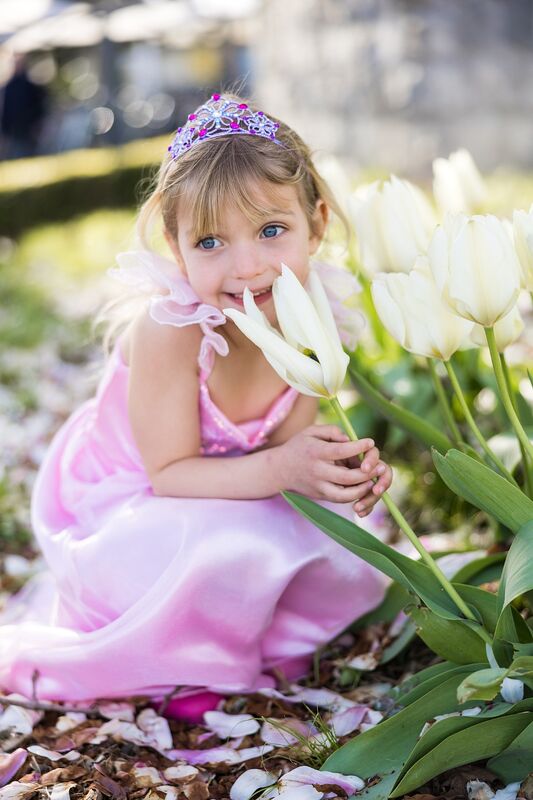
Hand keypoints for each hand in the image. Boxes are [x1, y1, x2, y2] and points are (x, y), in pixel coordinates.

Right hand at [276, 425, 391, 513]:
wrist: (280, 470)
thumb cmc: (299, 446)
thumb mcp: (310, 431)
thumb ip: (331, 431)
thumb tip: (349, 439)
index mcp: (316, 452)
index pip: (341, 451)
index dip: (359, 447)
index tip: (370, 442)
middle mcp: (317, 471)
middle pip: (347, 477)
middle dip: (367, 473)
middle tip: (380, 467)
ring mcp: (318, 486)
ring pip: (345, 494)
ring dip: (363, 489)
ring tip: (373, 481)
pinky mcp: (320, 496)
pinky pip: (341, 499)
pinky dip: (354, 495)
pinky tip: (363, 487)